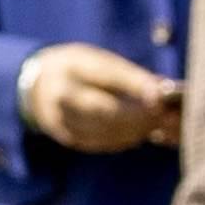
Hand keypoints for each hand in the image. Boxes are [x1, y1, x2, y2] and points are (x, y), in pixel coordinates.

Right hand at [20, 42, 183, 154]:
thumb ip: (129, 77)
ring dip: (135, 130)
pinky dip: (125, 139)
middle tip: (165, 115)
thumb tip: (164, 93)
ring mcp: (61, 119)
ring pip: (104, 131)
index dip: (134, 85)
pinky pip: (101, 142)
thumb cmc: (83, 69)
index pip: (106, 75)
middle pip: (103, 111)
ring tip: (160, 124)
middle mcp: (62, 94)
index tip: (160, 94)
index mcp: (73, 66)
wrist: (39, 85)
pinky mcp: (67, 137)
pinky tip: (142, 132)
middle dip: (138, 116)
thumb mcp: (100, 61)